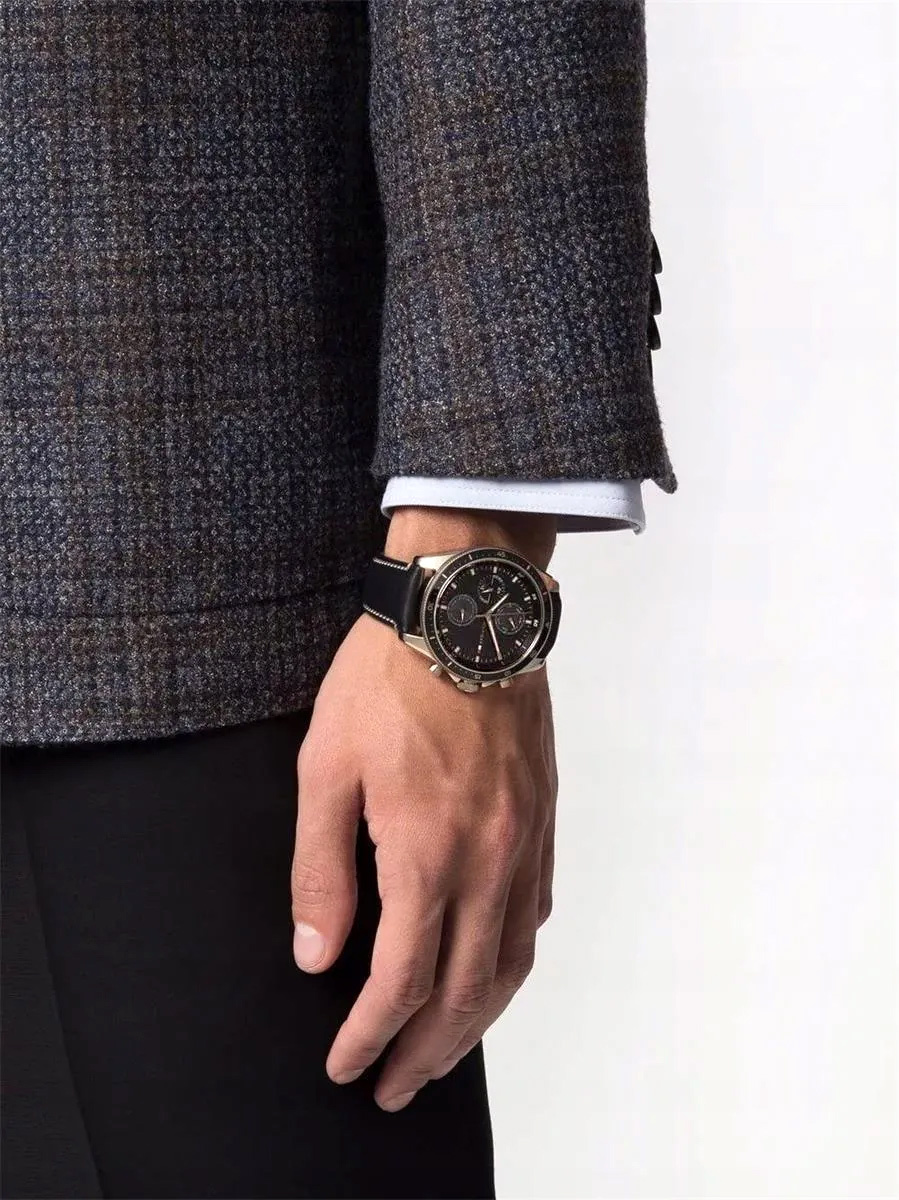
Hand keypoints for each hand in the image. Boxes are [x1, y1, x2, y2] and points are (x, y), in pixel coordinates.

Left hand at [290, 507, 558, 1112]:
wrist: (468, 611)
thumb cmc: (389, 679)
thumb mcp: (326, 769)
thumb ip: (322, 870)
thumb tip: (318, 954)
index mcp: (428, 851)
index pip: (400, 980)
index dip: (369, 1037)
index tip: (345, 1066)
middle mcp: (489, 858)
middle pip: (463, 992)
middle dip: (424, 1053)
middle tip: (394, 1089)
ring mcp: (525, 839)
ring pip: (512, 962)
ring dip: (476, 1022)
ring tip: (442, 1054)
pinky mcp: (542, 817)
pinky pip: (537, 913)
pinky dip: (511, 962)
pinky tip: (490, 972)